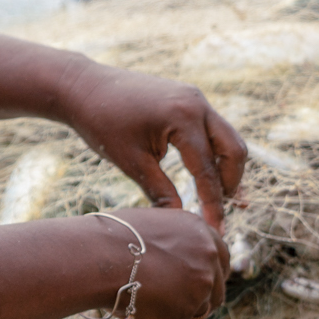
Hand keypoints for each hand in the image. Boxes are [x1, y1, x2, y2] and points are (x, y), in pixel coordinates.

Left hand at [56, 60, 248, 226]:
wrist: (84, 87)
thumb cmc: (102, 123)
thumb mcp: (132, 162)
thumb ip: (160, 192)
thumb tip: (182, 223)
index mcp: (184, 118)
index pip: (207, 170)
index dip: (213, 204)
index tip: (215, 231)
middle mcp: (197, 103)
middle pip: (234, 150)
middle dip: (231, 184)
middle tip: (222, 212)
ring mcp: (195, 98)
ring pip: (228, 138)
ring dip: (226, 168)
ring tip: (219, 197)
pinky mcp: (188, 99)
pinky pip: (212, 129)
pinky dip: (214, 152)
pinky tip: (206, 173)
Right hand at [101, 205, 230, 318]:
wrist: (98, 256)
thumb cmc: (109, 240)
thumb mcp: (150, 229)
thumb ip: (170, 244)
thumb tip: (168, 265)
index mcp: (199, 231)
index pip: (220, 258)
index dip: (210, 275)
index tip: (198, 287)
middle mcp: (208, 257)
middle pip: (216, 290)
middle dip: (200, 304)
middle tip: (178, 315)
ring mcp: (200, 286)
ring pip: (197, 315)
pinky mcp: (184, 312)